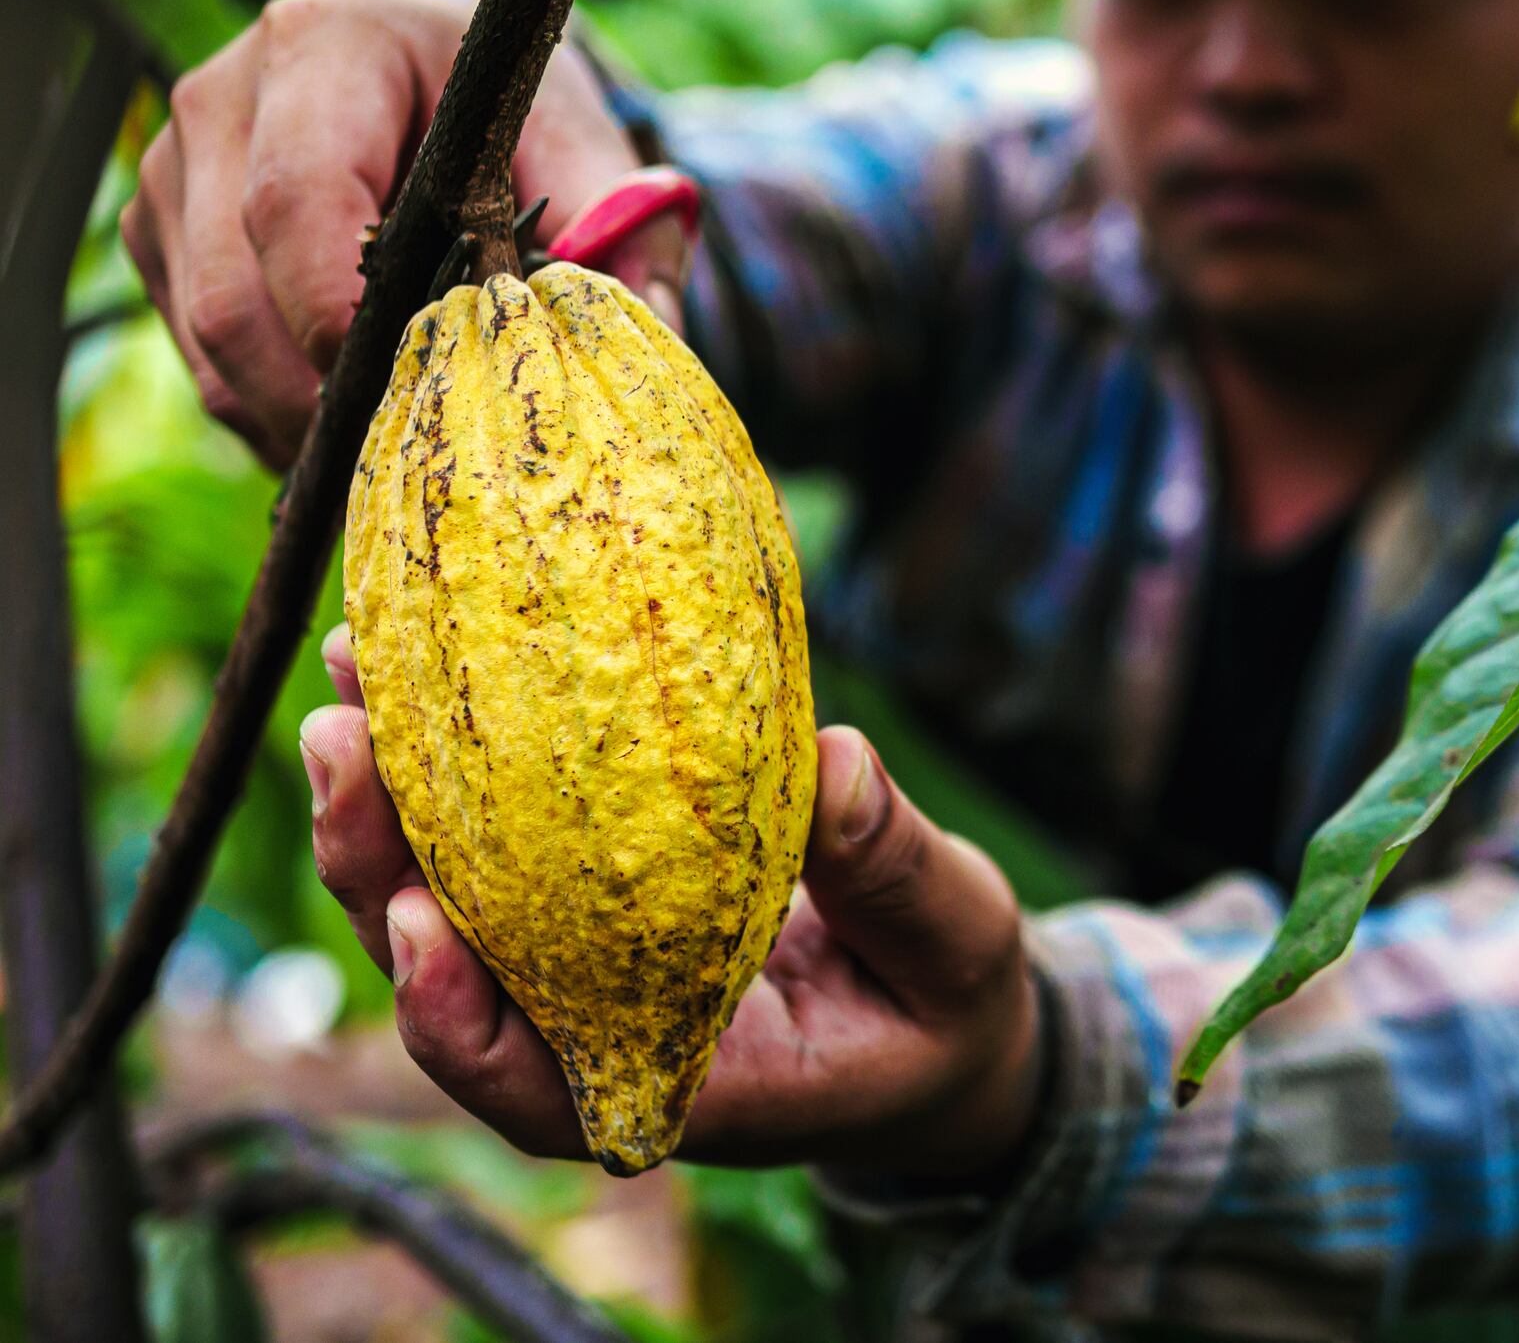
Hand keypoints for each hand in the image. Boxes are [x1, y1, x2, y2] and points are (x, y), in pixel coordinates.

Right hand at [122, 0, 684, 468]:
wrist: (436, 75)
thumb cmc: (508, 114)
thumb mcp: (579, 146)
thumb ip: (621, 234)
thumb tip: (656, 335)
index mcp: (326, 53)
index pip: (299, 200)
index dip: (340, 317)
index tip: (410, 391)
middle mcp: (225, 101)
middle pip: (235, 291)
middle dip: (318, 398)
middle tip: (407, 457)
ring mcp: (178, 170)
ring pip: (206, 335)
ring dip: (291, 418)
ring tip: (387, 453)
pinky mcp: (165, 233)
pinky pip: (198, 353)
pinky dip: (268, 411)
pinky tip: (348, 426)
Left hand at [300, 627, 1043, 1180]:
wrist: (937, 1020)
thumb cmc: (941, 1005)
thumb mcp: (952, 943)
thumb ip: (893, 871)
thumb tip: (834, 761)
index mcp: (682, 1079)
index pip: (530, 1085)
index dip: (451, 1015)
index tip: (411, 918)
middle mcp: (601, 1032)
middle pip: (447, 976)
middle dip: (372, 866)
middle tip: (342, 740)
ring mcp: (585, 964)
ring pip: (445, 900)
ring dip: (387, 797)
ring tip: (351, 672)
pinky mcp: (591, 895)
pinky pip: (496, 838)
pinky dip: (452, 757)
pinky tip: (420, 657)